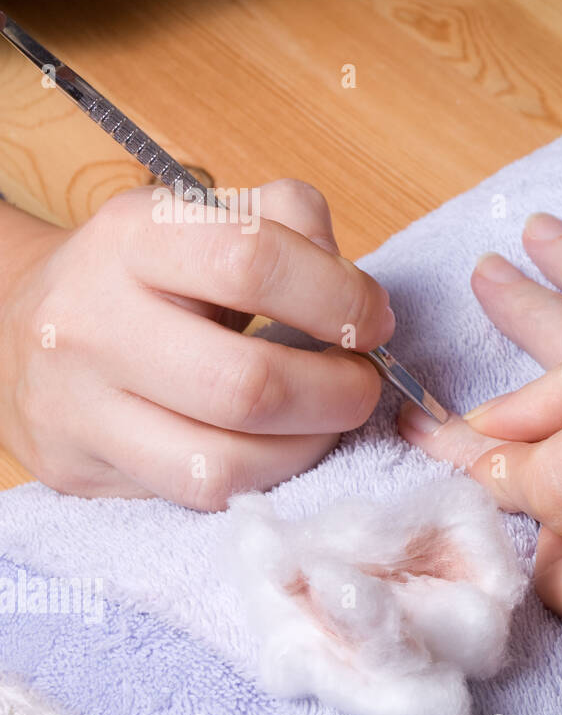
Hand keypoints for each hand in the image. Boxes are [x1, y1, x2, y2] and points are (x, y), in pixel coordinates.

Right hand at [0, 179, 392, 510]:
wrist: (25, 327)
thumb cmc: (153, 275)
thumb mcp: (215, 220)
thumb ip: (296, 226)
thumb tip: (358, 296)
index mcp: (133, 235)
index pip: (253, 263)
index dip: (340, 299)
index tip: (374, 321)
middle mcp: (91, 319)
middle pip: (247, 385)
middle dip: (338, 393)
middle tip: (362, 383)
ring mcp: (77, 404)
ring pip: (226, 461)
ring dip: (310, 446)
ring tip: (325, 417)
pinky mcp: (80, 469)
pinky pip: (201, 494)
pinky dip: (265, 475)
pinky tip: (278, 445)